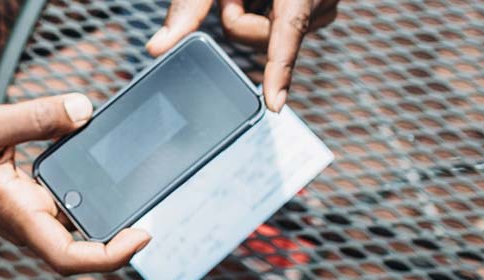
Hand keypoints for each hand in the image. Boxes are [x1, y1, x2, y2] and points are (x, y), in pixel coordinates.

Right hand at [0, 94, 151, 273]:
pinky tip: (100, 167)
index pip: (68, 256)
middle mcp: (23, 220)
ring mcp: (23, 213)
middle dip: (119, 232)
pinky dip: (84, 192)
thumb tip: (83, 110)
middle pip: (80, 245)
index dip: (110, 255)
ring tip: (138, 187)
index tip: (142, 234)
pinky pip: (62, 204)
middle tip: (155, 201)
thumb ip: (35, 117)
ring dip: (105, 214)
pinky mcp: (22, 200)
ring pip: (74, 226)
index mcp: (15, 212)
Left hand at [146, 0, 338, 111]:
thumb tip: (157, 49)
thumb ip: (188, 7)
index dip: (278, 70)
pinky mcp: (321, 12)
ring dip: (253, 12)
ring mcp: (326, 6)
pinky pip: (283, 32)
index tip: (274, 104)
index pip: (287, 31)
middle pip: (264, 38)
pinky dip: (266, 14)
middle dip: (239, 16)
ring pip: (272, 38)